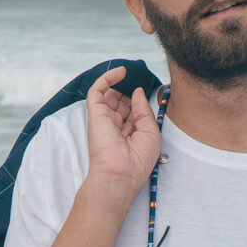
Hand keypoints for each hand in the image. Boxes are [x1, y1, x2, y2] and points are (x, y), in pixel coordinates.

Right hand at [84, 65, 161, 203]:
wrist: (120, 174)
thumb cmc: (137, 161)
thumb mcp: (151, 133)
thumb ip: (144, 110)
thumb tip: (137, 91)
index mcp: (128, 134)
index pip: (132, 111)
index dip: (139, 100)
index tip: (147, 91)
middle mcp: (115, 126)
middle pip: (121, 102)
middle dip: (130, 91)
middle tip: (138, 80)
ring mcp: (104, 118)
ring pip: (109, 94)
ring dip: (119, 83)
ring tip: (130, 73)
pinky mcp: (95, 113)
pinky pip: (97, 89)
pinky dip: (107, 77)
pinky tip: (121, 72)